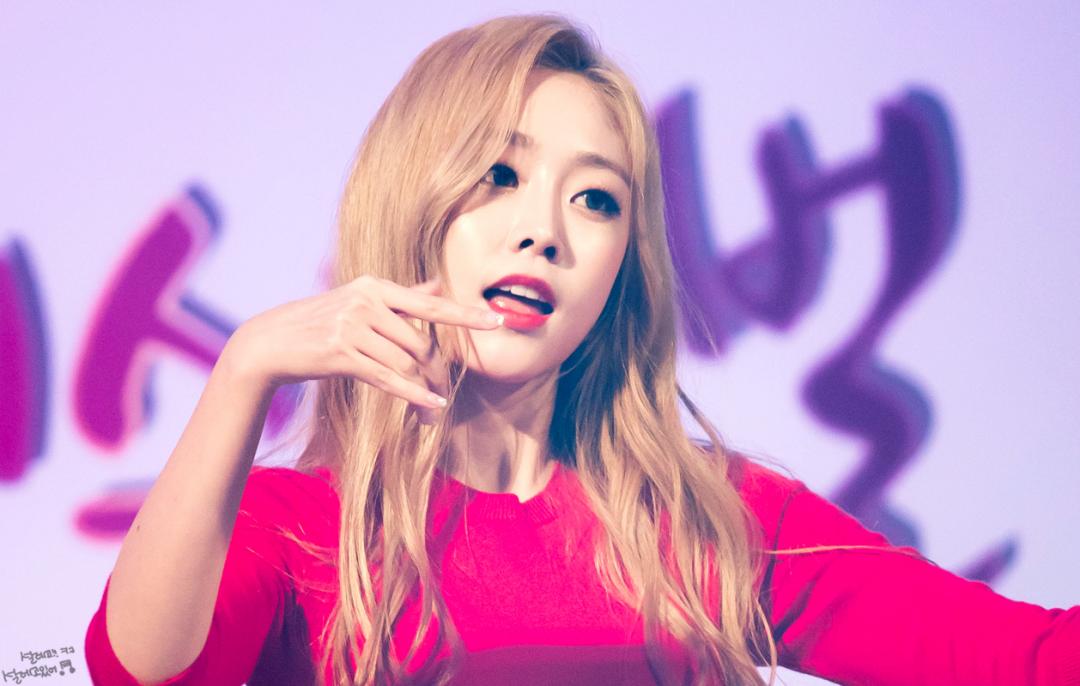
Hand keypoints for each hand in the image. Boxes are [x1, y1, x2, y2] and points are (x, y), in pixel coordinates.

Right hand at [222, 275, 500, 414]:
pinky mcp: (340, 354)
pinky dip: (413, 395)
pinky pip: (388, 378)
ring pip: (405, 362)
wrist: (268, 342)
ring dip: (425, 390)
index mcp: (375, 286)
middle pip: (421, 342)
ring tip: (432, 409)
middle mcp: (366, 301)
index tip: (497, 321)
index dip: (465, 315)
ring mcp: (352, 326)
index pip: (430, 303)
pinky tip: (430, 409)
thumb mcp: (357, 301)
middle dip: (437, 371)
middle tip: (444, 391)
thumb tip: (437, 284)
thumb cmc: (318, 323)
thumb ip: (401, 296)